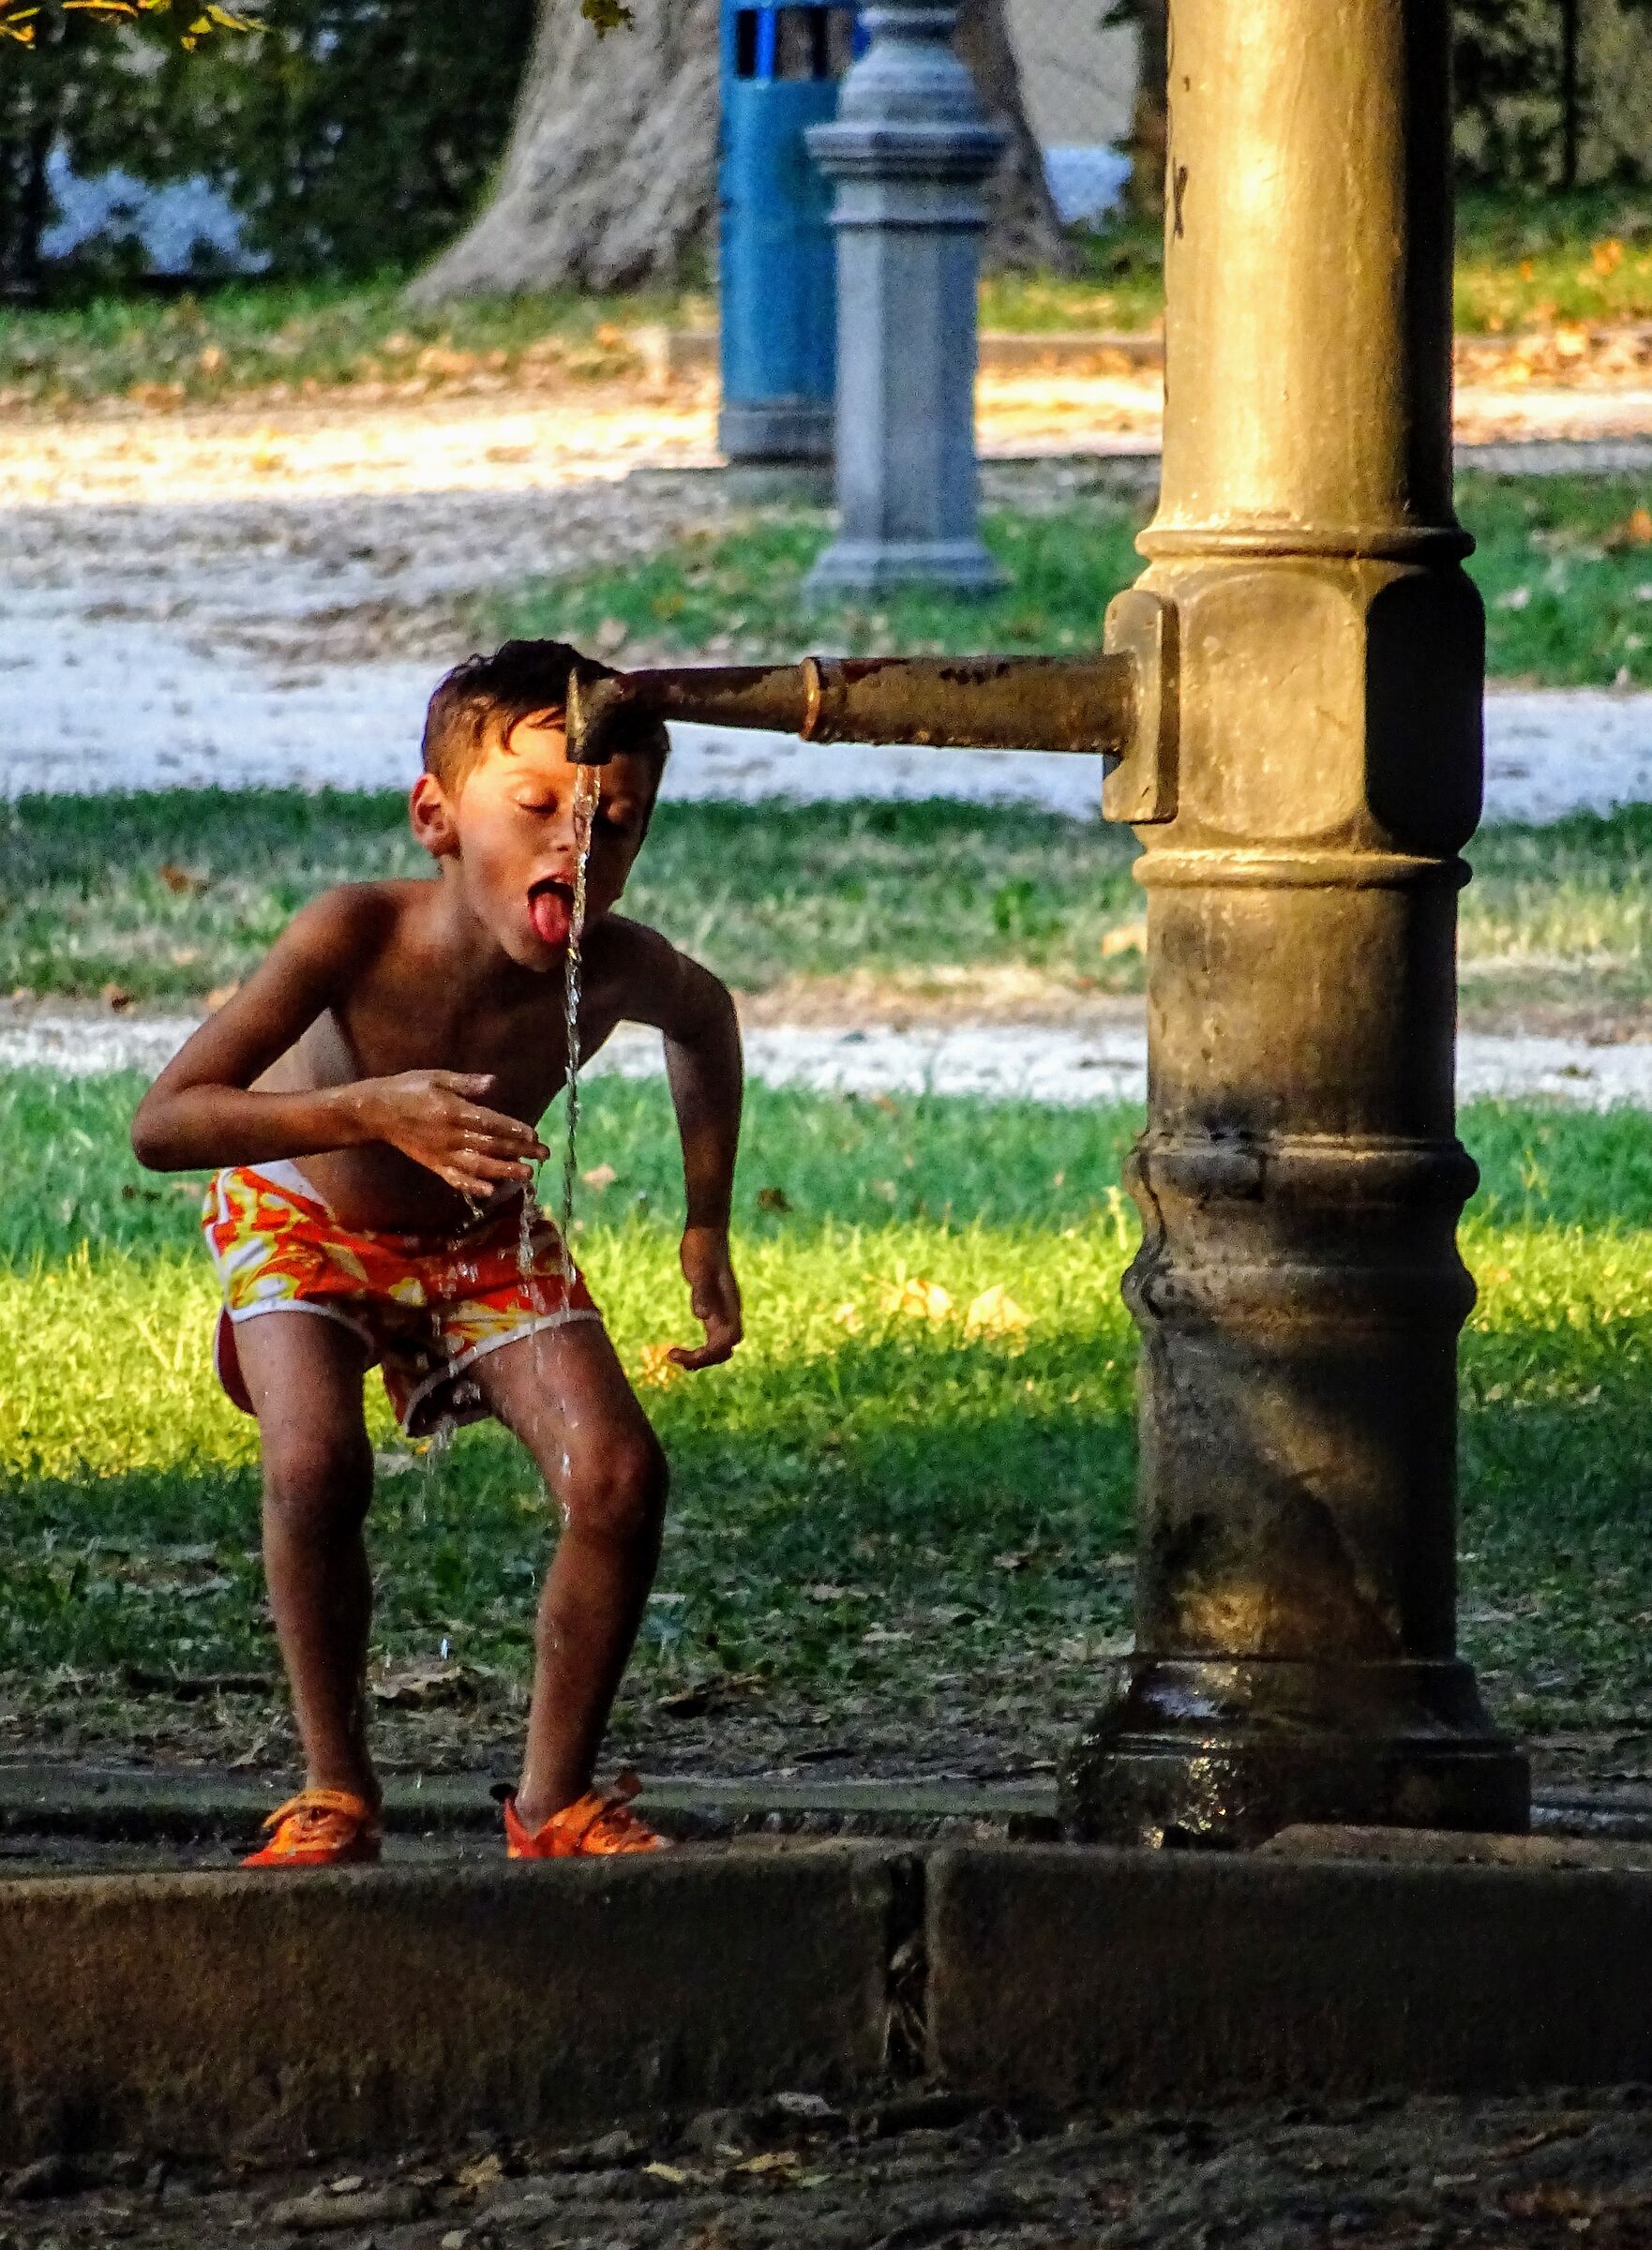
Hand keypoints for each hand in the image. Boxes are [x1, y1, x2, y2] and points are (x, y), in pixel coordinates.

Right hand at [353, 1072, 547, 1199]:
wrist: (376, 1112)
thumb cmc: (409, 1089)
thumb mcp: (436, 1077)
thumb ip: (466, 1083)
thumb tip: (494, 1082)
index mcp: (453, 1112)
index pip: (490, 1123)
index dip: (513, 1130)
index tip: (534, 1135)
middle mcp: (450, 1136)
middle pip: (490, 1146)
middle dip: (519, 1151)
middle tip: (544, 1155)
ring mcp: (442, 1154)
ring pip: (478, 1166)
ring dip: (504, 1171)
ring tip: (527, 1175)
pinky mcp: (434, 1165)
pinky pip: (455, 1178)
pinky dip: (472, 1186)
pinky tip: (490, 1192)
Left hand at [670, 1225, 742, 1369]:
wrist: (706, 1231)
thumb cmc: (702, 1248)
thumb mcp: (699, 1269)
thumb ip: (702, 1291)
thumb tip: (702, 1316)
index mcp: (729, 1304)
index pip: (727, 1341)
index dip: (708, 1354)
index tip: (682, 1354)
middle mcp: (728, 1311)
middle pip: (725, 1348)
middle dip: (704, 1360)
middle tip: (674, 1358)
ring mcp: (721, 1309)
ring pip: (719, 1345)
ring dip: (701, 1357)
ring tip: (674, 1357)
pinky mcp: (711, 1306)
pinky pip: (711, 1336)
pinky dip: (698, 1348)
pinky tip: (679, 1348)